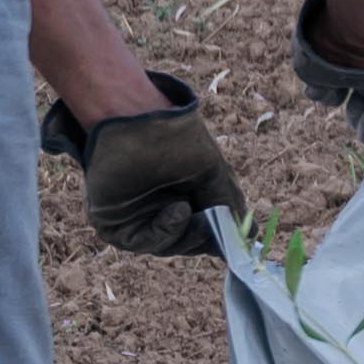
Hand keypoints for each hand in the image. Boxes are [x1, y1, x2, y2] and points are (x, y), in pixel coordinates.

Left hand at [47, 74, 245, 258]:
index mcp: (184, 193)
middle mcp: (160, 206)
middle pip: (188, 242)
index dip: (221, 239)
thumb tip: (250, 237)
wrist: (134, 116)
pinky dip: (164, 233)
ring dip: (187, 236)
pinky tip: (178, 211)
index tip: (240, 245)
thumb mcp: (211, 172)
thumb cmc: (174, 136)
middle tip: (219, 230)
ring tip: (198, 217)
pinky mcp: (113, 222)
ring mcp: (136, 216)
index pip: (205, 228)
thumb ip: (227, 206)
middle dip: (205, 240)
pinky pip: (142, 243)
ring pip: (167, 247)